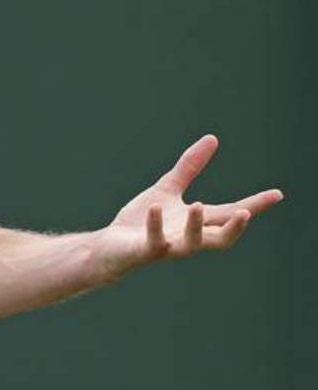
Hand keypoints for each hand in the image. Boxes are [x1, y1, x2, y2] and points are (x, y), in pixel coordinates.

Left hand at [94, 135, 282, 282]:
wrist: (113, 245)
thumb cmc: (143, 219)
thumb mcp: (168, 189)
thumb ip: (189, 167)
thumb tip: (213, 139)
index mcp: (196, 222)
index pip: (230, 213)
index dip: (255, 205)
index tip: (277, 194)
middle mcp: (188, 237)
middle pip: (221, 237)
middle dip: (235, 227)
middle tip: (246, 212)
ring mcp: (169, 246)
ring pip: (191, 244)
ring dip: (196, 226)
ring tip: (198, 204)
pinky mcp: (146, 250)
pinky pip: (155, 241)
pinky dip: (156, 224)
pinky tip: (157, 207)